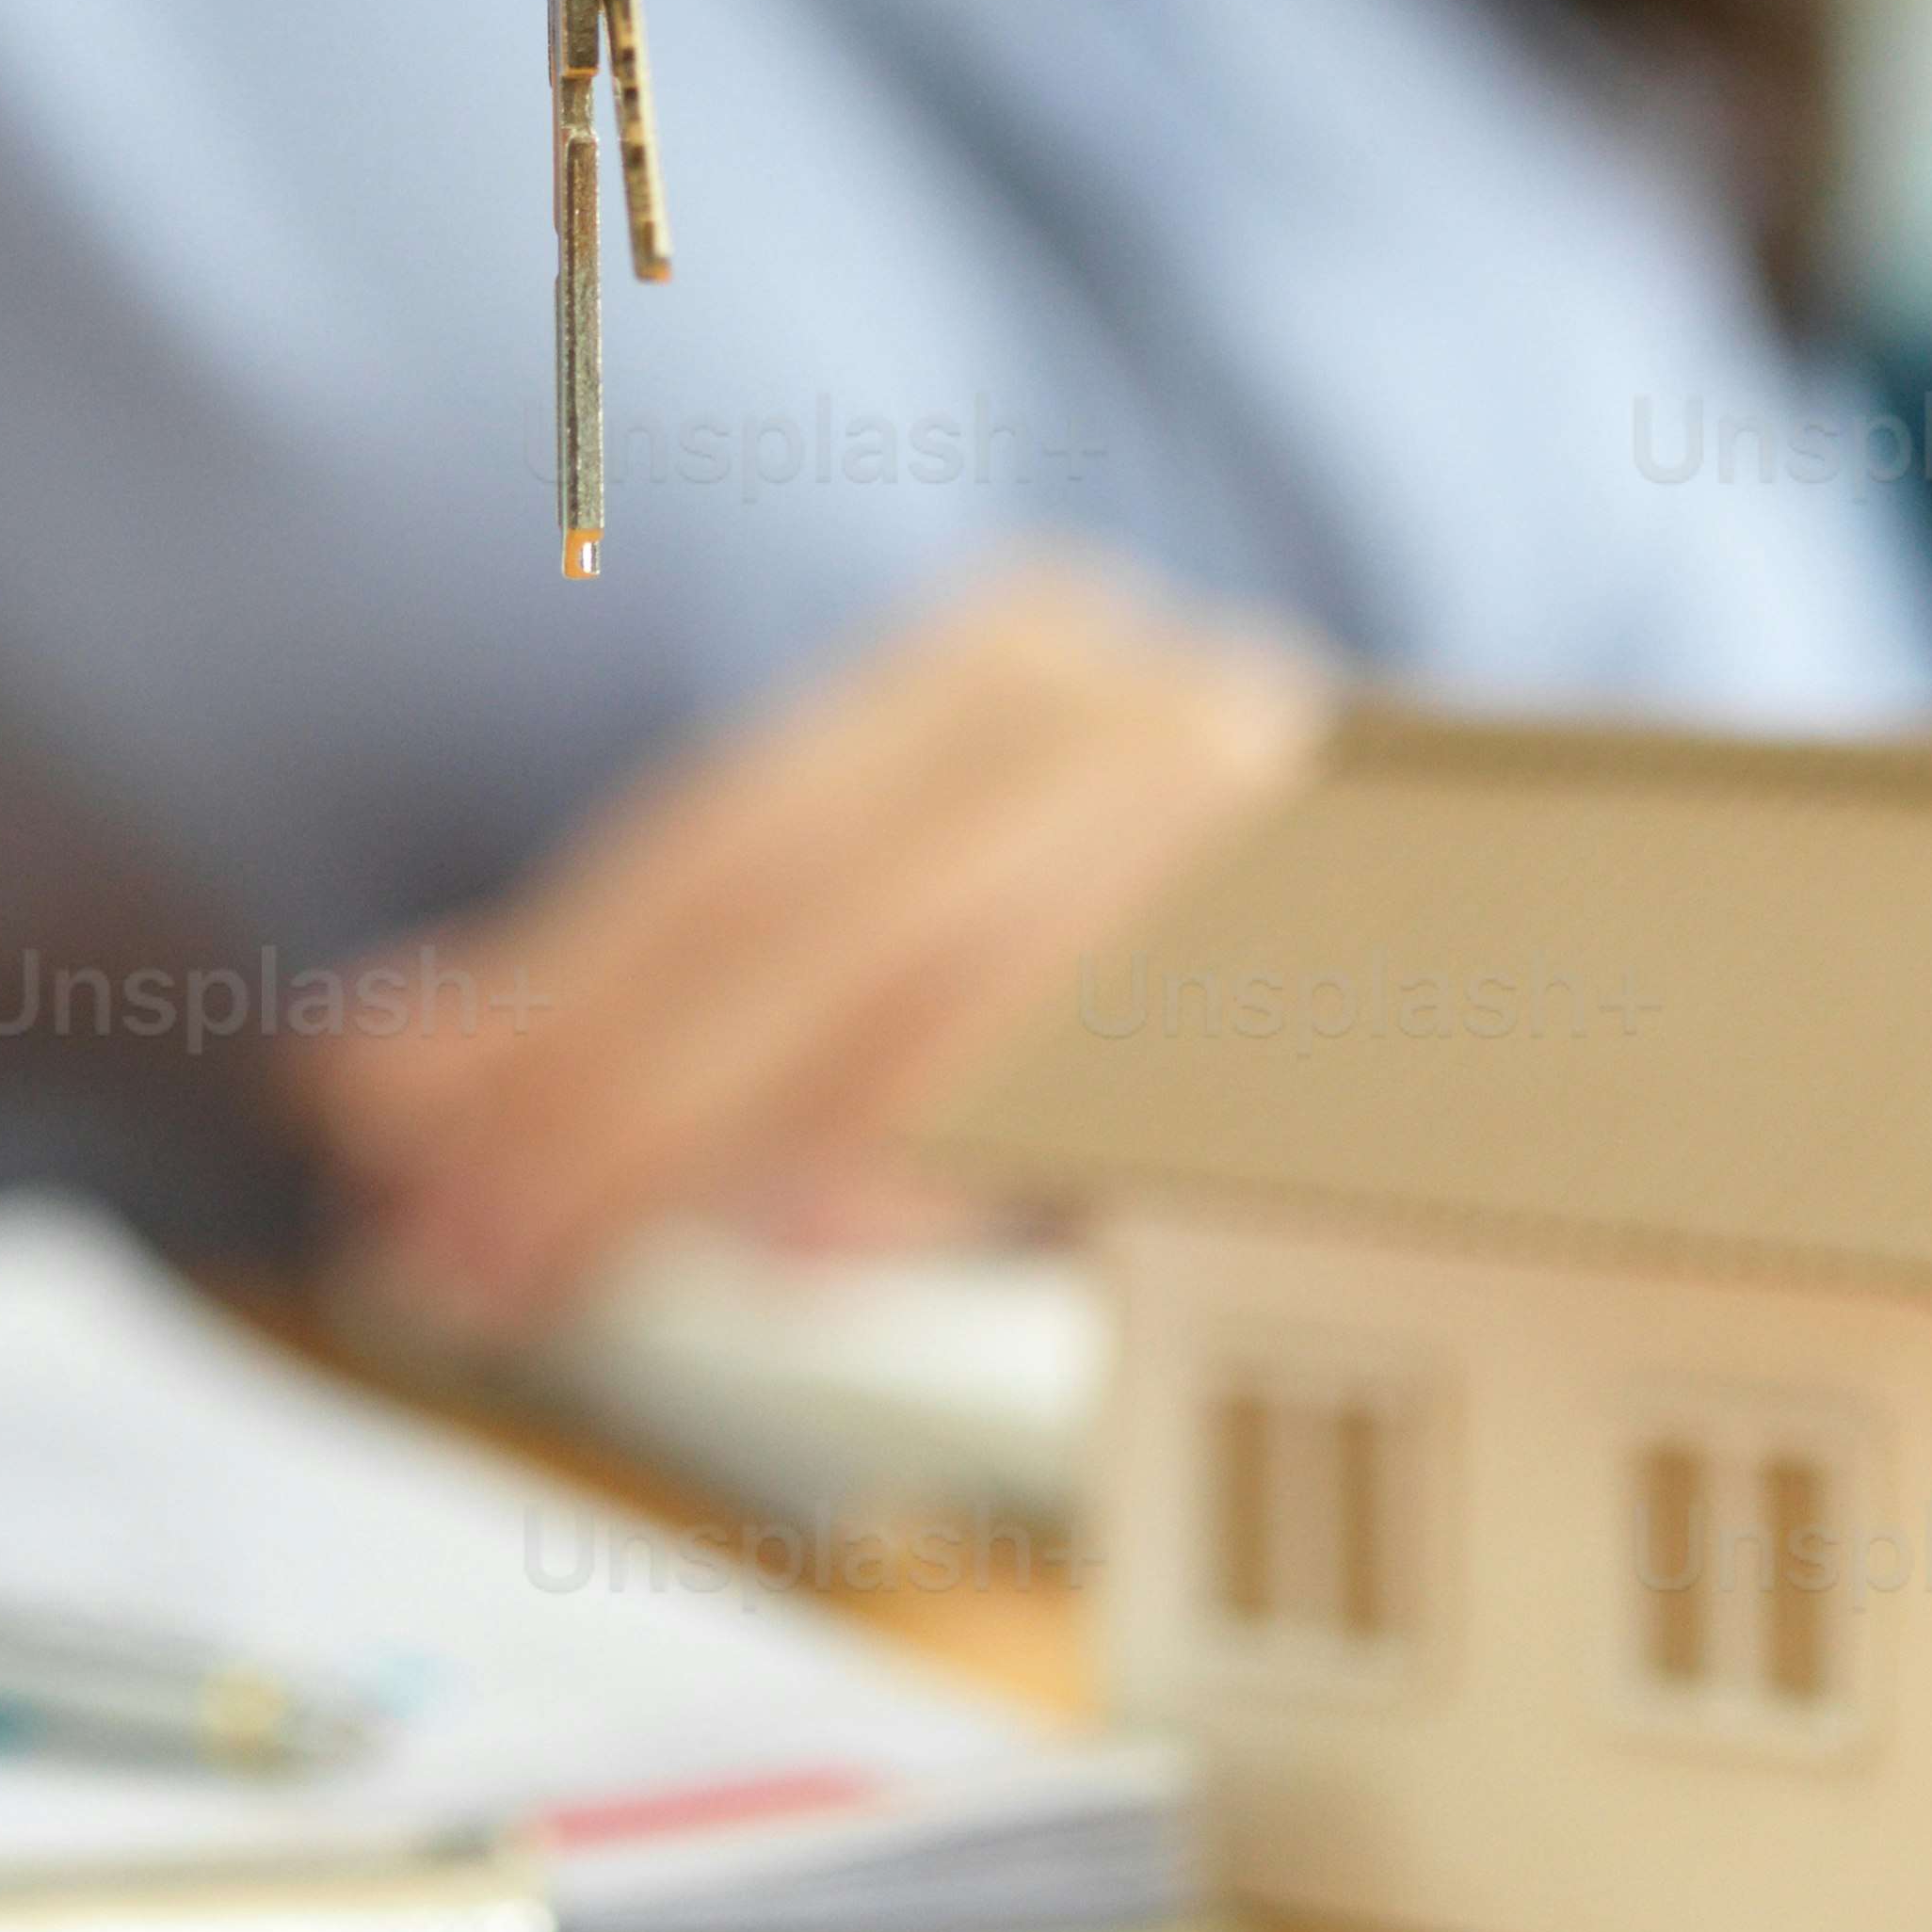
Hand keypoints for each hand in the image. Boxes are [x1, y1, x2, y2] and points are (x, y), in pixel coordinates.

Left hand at [289, 555, 1323, 1337]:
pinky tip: (811, 1229)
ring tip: (561, 1262)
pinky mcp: (1343, 943)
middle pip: (792, 907)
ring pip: (917, 967)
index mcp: (1005, 668)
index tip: (359, 1106)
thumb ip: (685, 1007)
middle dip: (590, 1097)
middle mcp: (1125, 695)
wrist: (1572, 957)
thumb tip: (380, 1070)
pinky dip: (950, 1133)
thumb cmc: (1186, 992)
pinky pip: (1110, 1042)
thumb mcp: (927, 970)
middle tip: (445, 1257)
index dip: (529, 984)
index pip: (722, 841)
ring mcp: (1246, 807)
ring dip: (712, 1142)